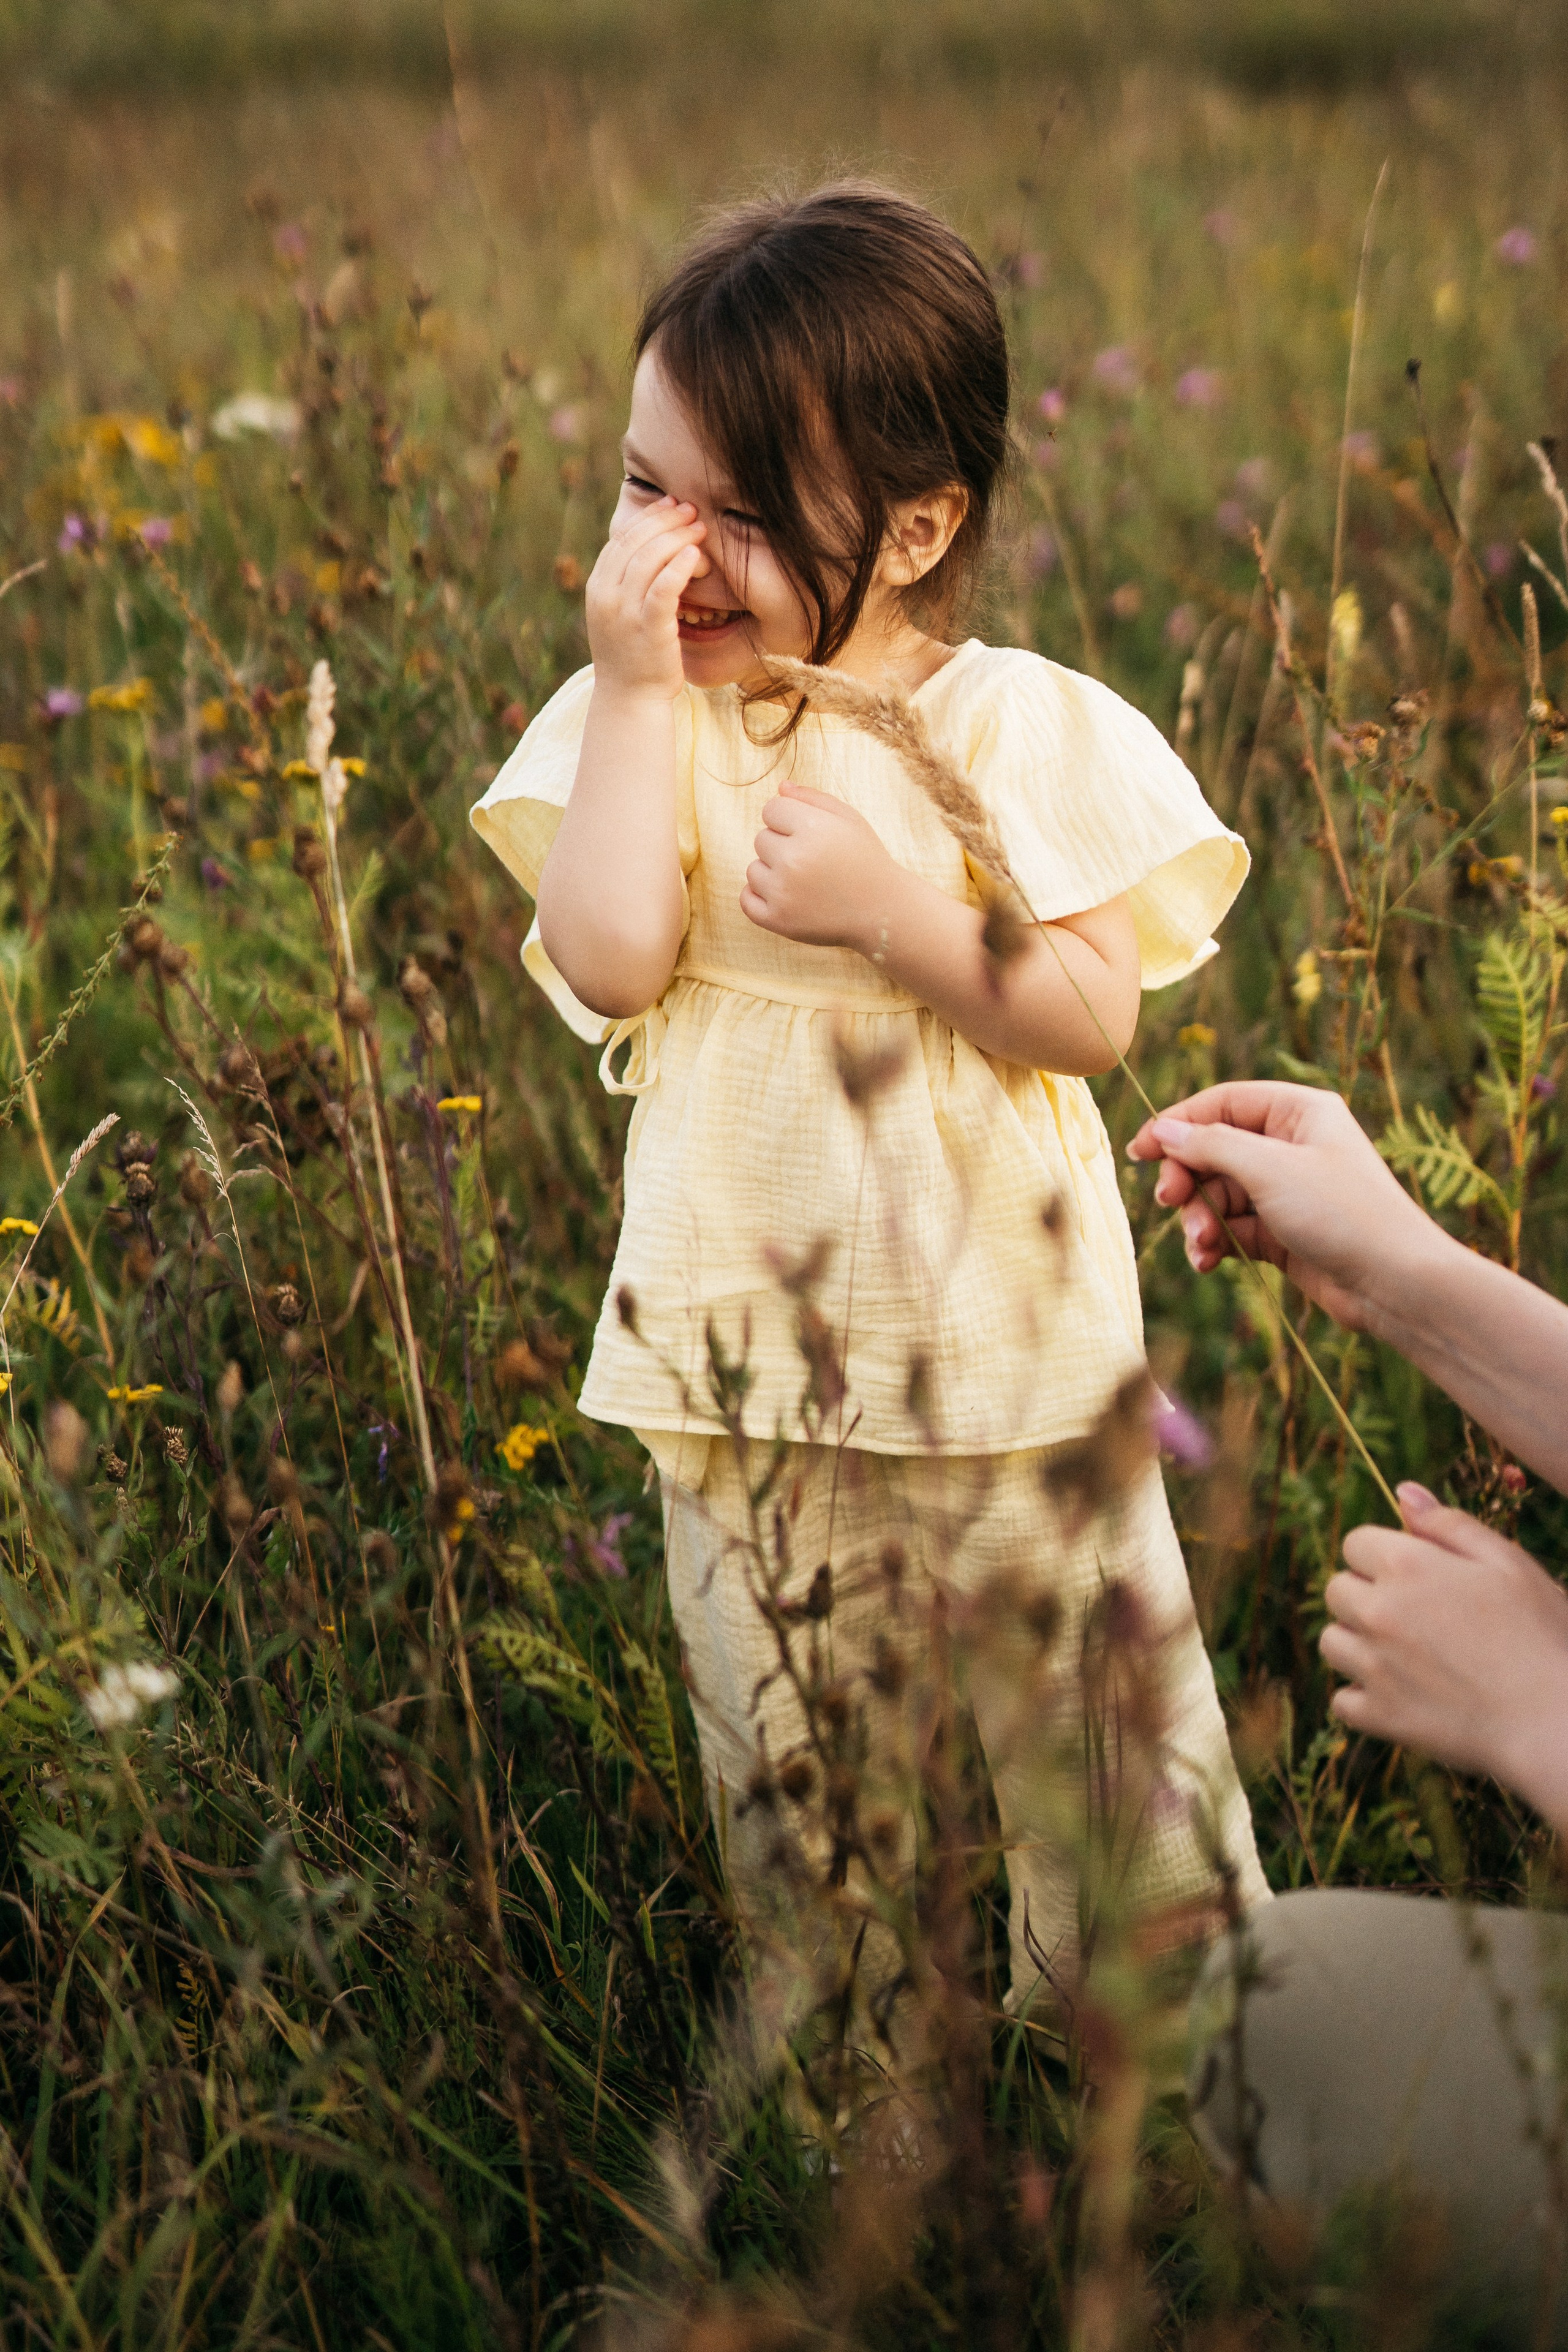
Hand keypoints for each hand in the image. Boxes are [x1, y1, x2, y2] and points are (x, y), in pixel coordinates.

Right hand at [584, 496, 705, 701]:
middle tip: (692, 510)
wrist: (630, 699)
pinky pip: (663, 589)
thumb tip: (652, 547)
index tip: (671, 504)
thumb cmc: (633, 656)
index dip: (648, 517)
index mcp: (597, 588)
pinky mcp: (648, 629)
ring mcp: (625, 613)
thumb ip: (627, 582)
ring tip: (700, 529)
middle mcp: (606, 597)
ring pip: (649, 560)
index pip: (620, 539)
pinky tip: (695, 555)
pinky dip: (679, 567)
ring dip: (677, 538)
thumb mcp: (620, 614)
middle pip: (635, 543)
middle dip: (666, 521)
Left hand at [741, 782, 899, 950]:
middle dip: (783, 846)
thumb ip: (813, 798)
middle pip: (761, 838)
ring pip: (753, 869)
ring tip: (805, 882)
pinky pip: (746, 899)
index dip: (790, 820)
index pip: (771, 809)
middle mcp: (794, 859)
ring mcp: (783, 892)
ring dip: (772, 873)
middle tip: (813, 862)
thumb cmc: (865, 859)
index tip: (812, 835)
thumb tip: (780, 787)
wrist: (882, 911)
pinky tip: (786, 896)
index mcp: (812, 828)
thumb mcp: (848, 819)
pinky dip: (760, 897)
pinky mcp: (778, 920)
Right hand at [1125, 1081, 1425, 1327]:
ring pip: (1220, 1194)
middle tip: (1169, 1201)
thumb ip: (1210, 1146)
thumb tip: (1162, 1130)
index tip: (1139, 1151)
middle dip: (1188, 1179)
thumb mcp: (1269, 1169)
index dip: (1178, 1124)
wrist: (1395, 1283)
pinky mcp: (1284, 1232)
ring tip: (1201, 1245)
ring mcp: (1288, 1191)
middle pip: (1215, 1150)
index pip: (1223, 1104)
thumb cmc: (1342, 1213)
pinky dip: (1216, 1243)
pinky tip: (1208, 1261)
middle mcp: (1293, 1146)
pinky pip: (1234, 1228)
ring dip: (1200, 1219)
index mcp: (1299, 1112)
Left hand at [1323, 1486, 1567, 1826]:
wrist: (1554, 1719)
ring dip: (1359, 1645)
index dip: (1383, 1555)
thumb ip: (1449, 1524)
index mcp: (1405, 1566)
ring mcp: (1373, 1667)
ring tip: (1408, 1656)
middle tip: (1417, 1617)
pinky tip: (1403, 1696)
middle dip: (1367, 1596)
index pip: (1355, 1543)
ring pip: (1332, 1643)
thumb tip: (1402, 1491)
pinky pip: (1342, 1701)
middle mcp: (1377, 1612)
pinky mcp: (1379, 1717)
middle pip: (1337, 1590)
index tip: (1414, 1576)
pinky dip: (1364, 1700)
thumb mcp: (1508, 1564)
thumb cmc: (1541, 1635)